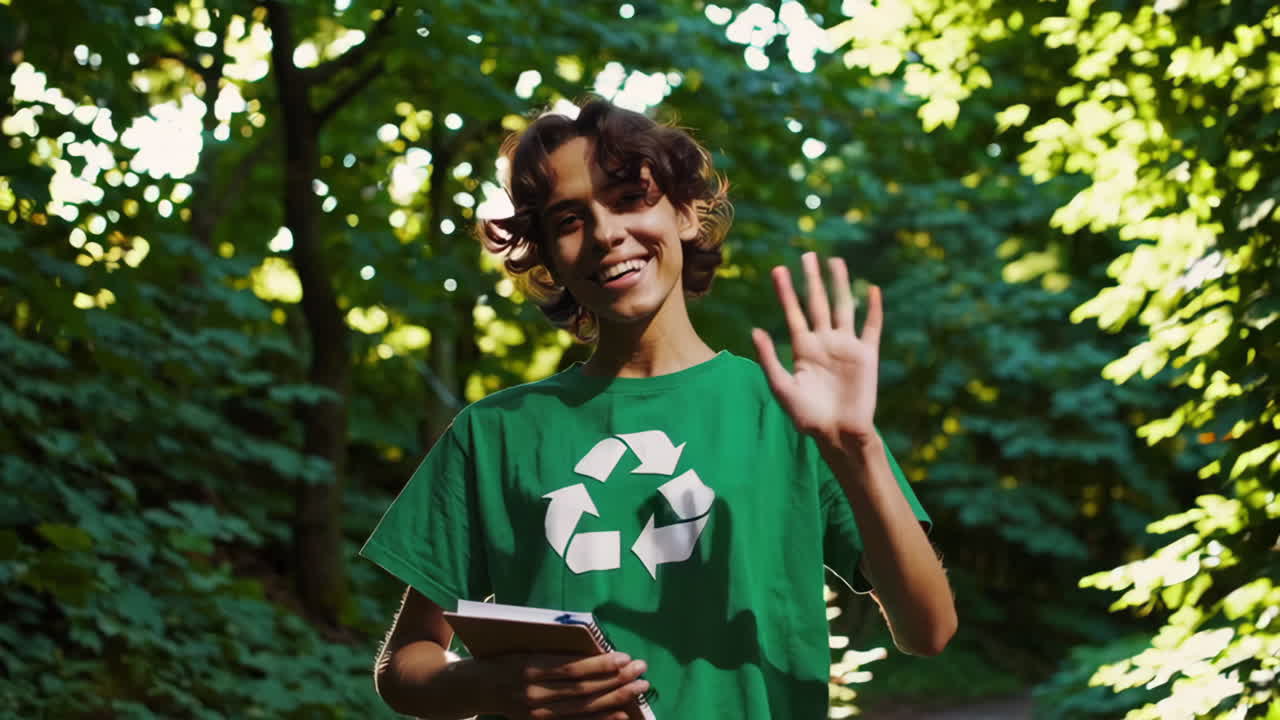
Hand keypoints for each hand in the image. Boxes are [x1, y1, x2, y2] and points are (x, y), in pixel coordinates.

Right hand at [489, 651, 649, 719]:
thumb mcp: (524, 645)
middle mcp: (532, 694)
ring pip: (582, 709)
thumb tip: (596, 647)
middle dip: (615, 680)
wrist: (478, 688)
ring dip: (615, 699)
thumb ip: (555, 648)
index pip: (571, 668)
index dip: (600, 664)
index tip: (625, 657)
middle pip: (582, 690)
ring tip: (639, 688)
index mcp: (528, 667)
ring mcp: (536, 714)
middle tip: (641, 671)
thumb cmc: (506, 657)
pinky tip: (622, 715)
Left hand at [751, 252, 881, 452]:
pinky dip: (872, 309)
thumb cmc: (807, 416)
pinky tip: (871, 290)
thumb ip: (769, 359)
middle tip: (807, 255)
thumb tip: (754, 330)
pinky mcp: (867, 356)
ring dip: (840, 285)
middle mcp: (824, 342)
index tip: (778, 270)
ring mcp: (846, 347)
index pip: (793, 313)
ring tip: (835, 261)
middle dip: (812, 280)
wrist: (838, 434)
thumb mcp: (782, 387)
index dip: (786, 292)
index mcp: (803, 349)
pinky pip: (871, 327)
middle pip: (818, 303)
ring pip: (843, 307)